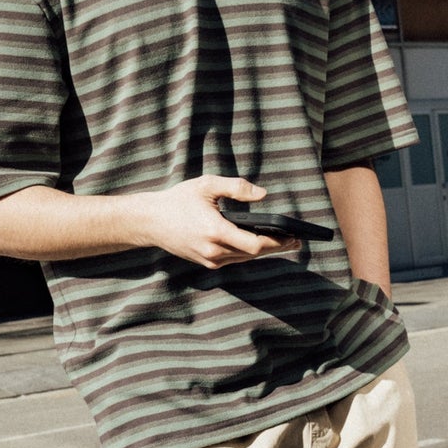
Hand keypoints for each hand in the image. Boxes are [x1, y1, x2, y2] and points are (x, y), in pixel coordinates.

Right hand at [135, 176, 300, 268]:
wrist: (150, 221)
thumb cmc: (179, 200)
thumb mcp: (207, 185)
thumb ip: (237, 187)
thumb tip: (263, 194)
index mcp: (215, 231)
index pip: (255, 244)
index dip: (277, 242)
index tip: (294, 236)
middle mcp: (213, 251)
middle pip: (254, 254)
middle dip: (277, 247)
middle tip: (297, 240)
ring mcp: (209, 260)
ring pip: (245, 258)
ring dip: (264, 250)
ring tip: (283, 241)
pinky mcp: (206, 262)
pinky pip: (234, 258)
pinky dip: (248, 252)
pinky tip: (259, 243)